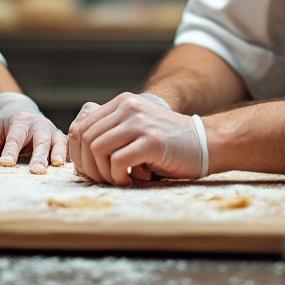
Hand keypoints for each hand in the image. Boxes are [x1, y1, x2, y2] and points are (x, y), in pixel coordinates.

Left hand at [0, 92, 66, 172]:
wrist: (20, 111)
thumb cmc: (4, 126)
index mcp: (19, 121)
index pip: (15, 137)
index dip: (11, 150)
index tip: (6, 163)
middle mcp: (39, 125)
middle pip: (41, 140)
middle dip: (39, 156)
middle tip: (36, 171)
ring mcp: (52, 131)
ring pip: (59, 141)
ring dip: (59, 154)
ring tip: (57, 166)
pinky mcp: (61, 139)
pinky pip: (69, 147)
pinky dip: (71, 156)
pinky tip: (71, 168)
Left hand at [67, 92, 207, 185]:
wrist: (206, 143)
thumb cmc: (169, 144)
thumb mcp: (137, 130)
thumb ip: (112, 134)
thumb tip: (77, 157)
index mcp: (122, 103)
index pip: (80, 127)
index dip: (77, 154)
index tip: (89, 171)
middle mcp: (128, 107)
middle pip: (85, 138)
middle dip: (87, 166)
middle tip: (102, 180)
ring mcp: (140, 122)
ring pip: (97, 149)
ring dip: (102, 173)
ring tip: (117, 181)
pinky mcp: (152, 140)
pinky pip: (117, 162)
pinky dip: (118, 178)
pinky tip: (131, 181)